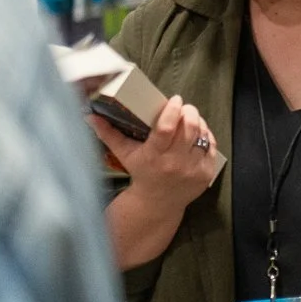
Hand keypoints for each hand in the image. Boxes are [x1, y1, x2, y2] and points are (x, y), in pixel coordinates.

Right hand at [88, 95, 219, 208]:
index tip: (174, 99)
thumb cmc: (140, 172)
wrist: (157, 202)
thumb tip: (89, 116)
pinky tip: (199, 131)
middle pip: (189, 128)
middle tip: (184, 106)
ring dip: (199, 121)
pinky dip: (206, 135)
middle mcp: (174, 162)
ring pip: (202, 135)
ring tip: (191, 117)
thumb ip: (108, 134)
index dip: (173, 110)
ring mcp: (193, 169)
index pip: (167, 128)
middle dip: (189, 112)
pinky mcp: (206, 173)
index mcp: (154, 156)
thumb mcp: (124, 154)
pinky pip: (211, 146)